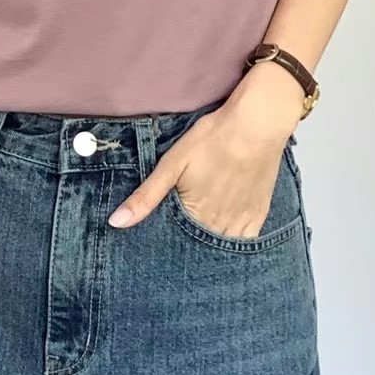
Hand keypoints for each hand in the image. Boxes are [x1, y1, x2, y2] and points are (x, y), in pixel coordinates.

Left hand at [107, 61, 306, 233]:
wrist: (257, 125)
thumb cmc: (212, 140)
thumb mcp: (171, 165)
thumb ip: (145, 197)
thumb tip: (116, 223)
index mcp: (195, 217)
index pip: (174, 245)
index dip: (165, 245)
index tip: (154, 246)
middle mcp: (220, 227)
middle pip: (198, 249)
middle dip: (186, 249)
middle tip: (176, 244)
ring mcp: (242, 223)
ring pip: (221, 249)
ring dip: (209, 248)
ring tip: (197, 238)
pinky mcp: (258, 215)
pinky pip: (245, 241)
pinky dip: (231, 241)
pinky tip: (222, 233)